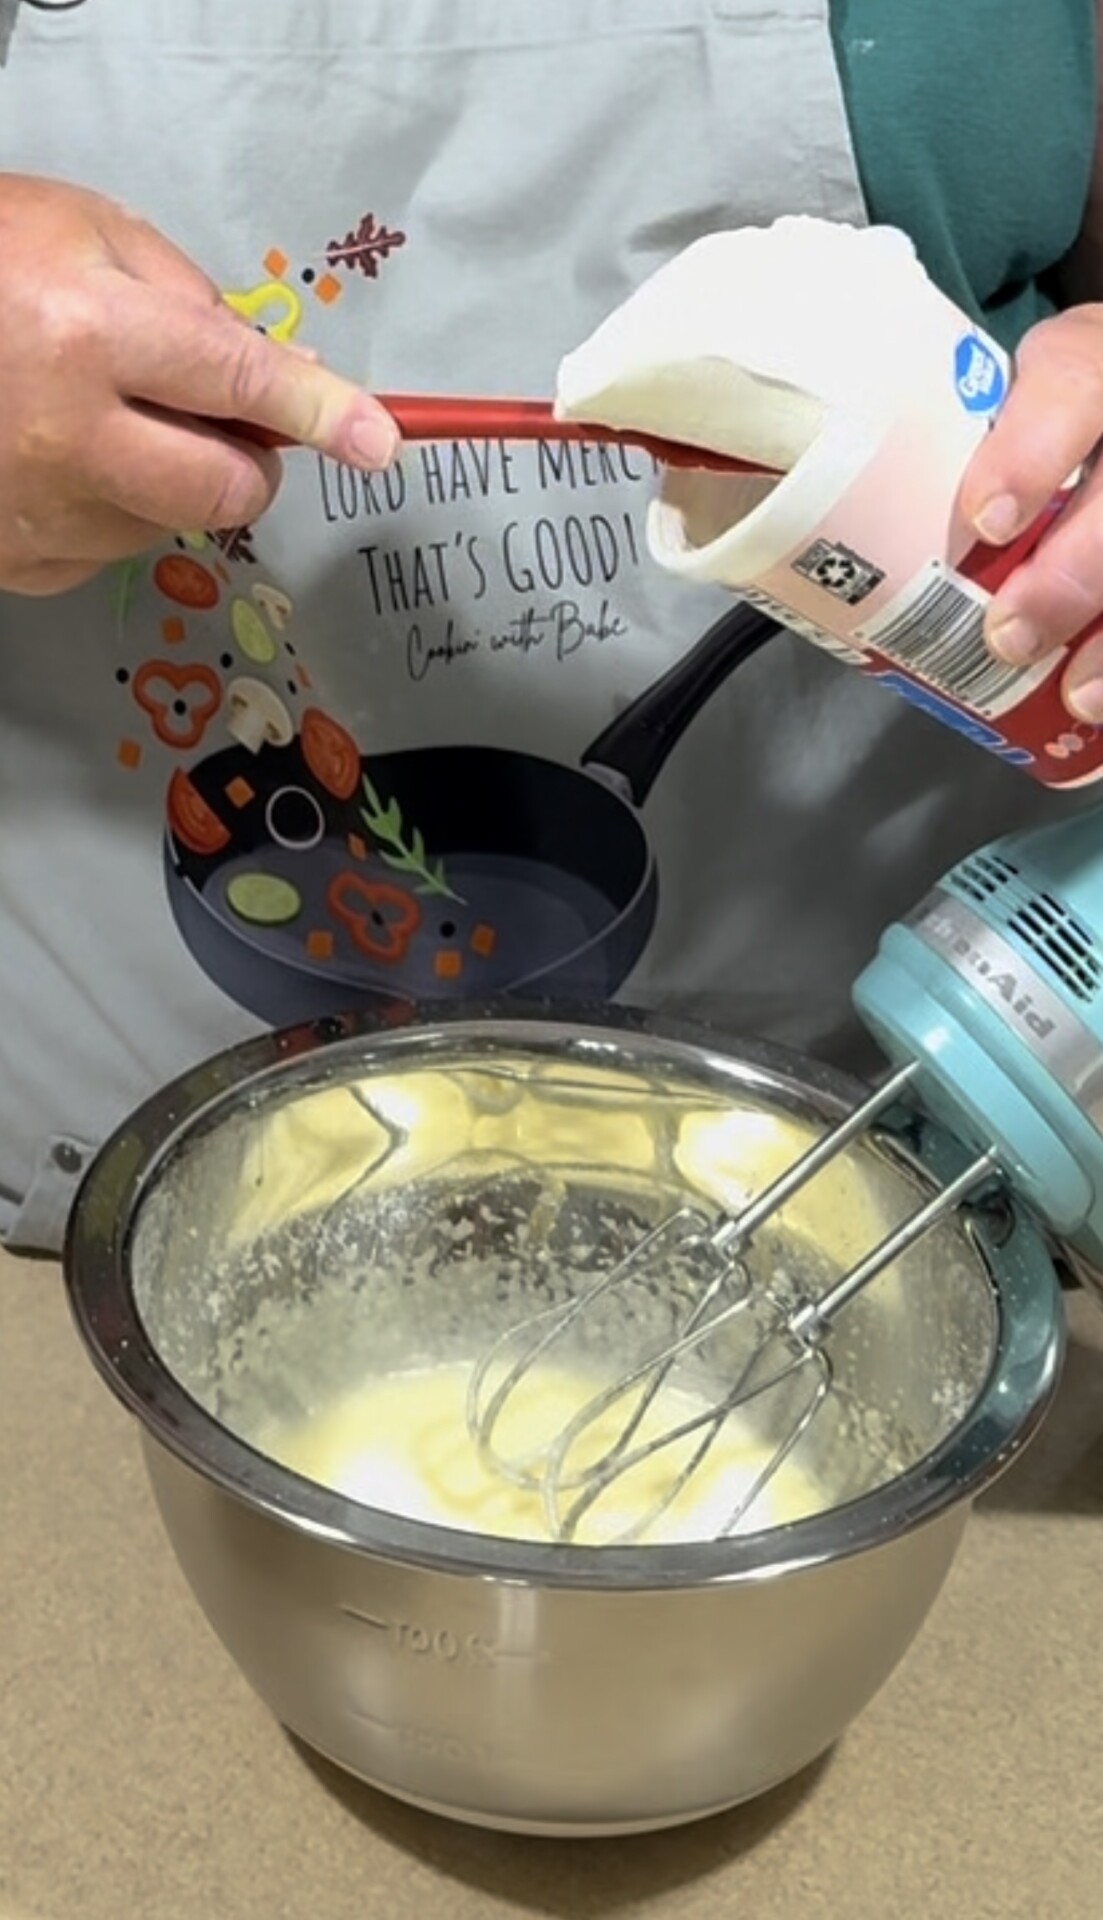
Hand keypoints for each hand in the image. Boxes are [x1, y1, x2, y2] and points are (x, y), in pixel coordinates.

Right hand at [0, 174, 398, 594]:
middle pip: (228, 490)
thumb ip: (186, 294)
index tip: (378, 440)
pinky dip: (110, 508)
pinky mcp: (23, 564)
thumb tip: (277, 365)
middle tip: (213, 418)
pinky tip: (56, 460)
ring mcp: (44, 516)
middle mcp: (71, 442)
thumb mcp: (77, 228)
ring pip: (174, 522)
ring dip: (168, 479)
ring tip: (101, 420)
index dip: (320, 411)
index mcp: (89, 339)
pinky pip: (111, 547)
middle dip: (248, 459)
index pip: (241, 386)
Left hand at [959, 304, 1102, 720]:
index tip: (984, 519)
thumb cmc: (1027, 426)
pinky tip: (1102, 703)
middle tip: (1009, 637)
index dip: (1031, 455)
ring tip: (1076, 696)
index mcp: (1082, 368)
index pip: (1069, 385)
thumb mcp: (991, 412)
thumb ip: (937, 457)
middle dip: (1070, 573)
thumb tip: (824, 539)